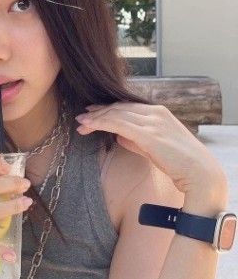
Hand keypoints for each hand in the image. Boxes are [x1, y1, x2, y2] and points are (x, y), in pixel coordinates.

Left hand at [75, 103, 227, 211]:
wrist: (199, 172)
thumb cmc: (178, 162)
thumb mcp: (154, 146)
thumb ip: (136, 139)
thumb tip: (118, 136)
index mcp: (158, 111)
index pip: (126, 106)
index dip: (107, 108)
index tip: (92, 112)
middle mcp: (154, 112)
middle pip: (118, 107)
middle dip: (98, 112)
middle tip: (81, 118)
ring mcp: (152, 121)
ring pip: (115, 113)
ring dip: (95, 118)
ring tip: (80, 123)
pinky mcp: (148, 133)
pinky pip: (117, 124)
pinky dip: (101, 123)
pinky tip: (89, 126)